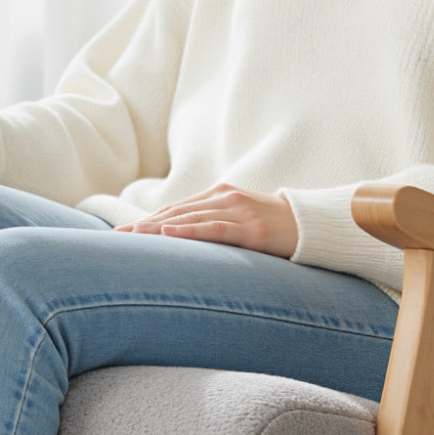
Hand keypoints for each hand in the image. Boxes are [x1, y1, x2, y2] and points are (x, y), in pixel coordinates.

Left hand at [116, 182, 298, 259]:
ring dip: (158, 229)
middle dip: (146, 225)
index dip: (149, 219)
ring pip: (190, 218)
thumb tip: (185, 240)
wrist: (314, 226)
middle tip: (119, 237)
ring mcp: (239, 212)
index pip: (177, 208)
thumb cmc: (276, 227)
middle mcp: (226, 198)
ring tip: (134, 236)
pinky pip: (215, 229)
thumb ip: (216, 223)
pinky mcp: (252, 230)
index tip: (124, 232)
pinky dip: (189, 230)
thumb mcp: (242, 219)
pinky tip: (168, 233)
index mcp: (221, 195)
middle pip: (177, 212)